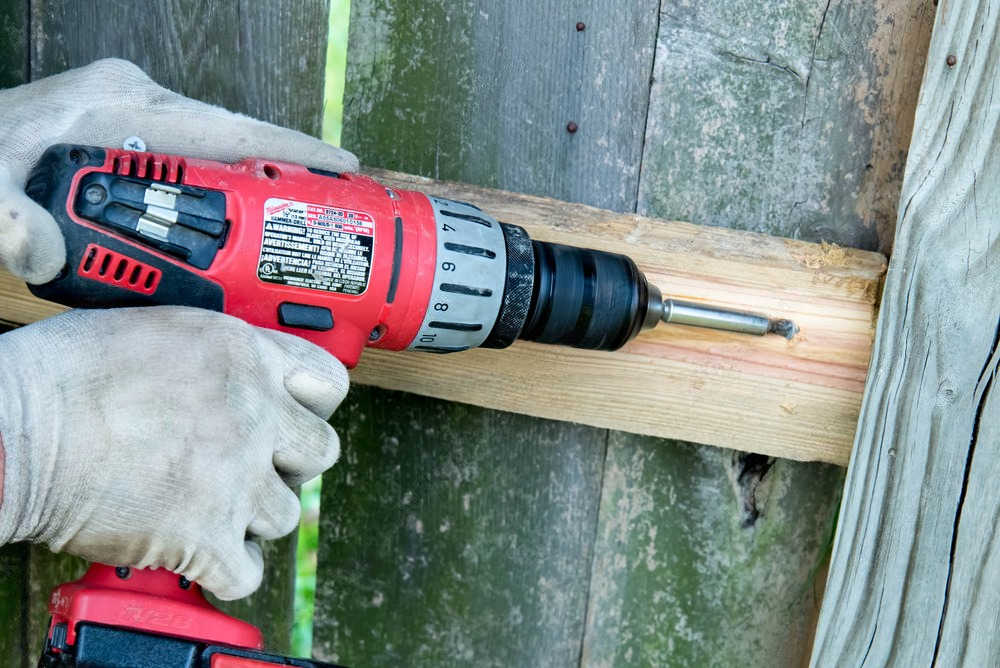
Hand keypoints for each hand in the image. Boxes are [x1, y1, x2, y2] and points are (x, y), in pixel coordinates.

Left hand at [0, 58, 357, 283]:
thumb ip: (13, 223)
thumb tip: (36, 247)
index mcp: (121, 105)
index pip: (229, 128)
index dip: (290, 151)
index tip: (340, 169)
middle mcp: (138, 103)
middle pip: (238, 141)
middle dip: (288, 174)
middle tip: (334, 211)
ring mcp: (138, 116)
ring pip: (222, 151)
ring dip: (260, 185)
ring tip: (302, 224)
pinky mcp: (135, 134)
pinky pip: (200, 161)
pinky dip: (229, 189)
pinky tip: (242, 223)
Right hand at [0, 306, 347, 599]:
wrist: (16, 431)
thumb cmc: (65, 375)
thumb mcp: (162, 329)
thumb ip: (222, 352)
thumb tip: (244, 372)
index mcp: (245, 356)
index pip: (328, 382)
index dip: (312, 404)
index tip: (294, 416)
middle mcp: (253, 414)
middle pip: (319, 452)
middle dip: (288, 462)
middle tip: (249, 463)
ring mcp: (235, 478)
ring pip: (285, 515)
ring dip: (250, 515)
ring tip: (207, 502)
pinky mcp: (206, 537)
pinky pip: (247, 572)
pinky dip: (224, 568)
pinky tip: (196, 547)